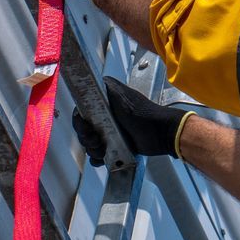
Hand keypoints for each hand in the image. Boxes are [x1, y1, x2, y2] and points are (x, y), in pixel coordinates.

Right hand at [71, 77, 190, 165]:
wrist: (160, 133)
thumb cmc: (142, 113)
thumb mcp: (121, 95)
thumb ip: (105, 87)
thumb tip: (88, 81)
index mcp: (102, 104)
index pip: (80, 114)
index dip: (79, 123)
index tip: (86, 128)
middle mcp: (102, 118)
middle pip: (83, 131)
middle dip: (86, 138)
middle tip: (96, 140)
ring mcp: (108, 134)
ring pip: (89, 144)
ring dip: (93, 150)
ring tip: (103, 150)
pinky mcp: (114, 148)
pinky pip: (98, 155)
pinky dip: (98, 159)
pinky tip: (103, 158)